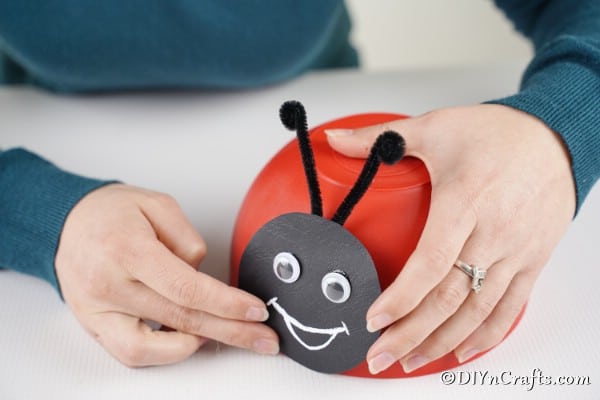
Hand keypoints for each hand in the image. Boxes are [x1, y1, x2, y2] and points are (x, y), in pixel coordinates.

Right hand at [55, 184, 277, 366]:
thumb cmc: (112, 211)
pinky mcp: (95, 325)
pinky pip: (131, 353)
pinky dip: (165, 352)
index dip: (226, 303)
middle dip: (231, 331)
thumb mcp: (157, 204)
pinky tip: (191, 341)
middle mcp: (110, 285)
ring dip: (202, 345)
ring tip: (234, 338)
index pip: (186, 288)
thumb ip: (187, 239)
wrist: (67, 223)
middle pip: (180, 318)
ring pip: (156, 345)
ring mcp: (99, 310)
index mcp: (128, 250)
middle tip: (264, 339)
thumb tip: (205, 276)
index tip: (255, 310)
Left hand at [326, 104, 575, 373]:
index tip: (374, 318)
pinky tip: (462, 350)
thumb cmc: (494, 132)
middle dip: (412, 333)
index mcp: (465, 201)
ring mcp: (516, 250)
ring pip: (478, 310)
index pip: (431, 262)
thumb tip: (333, 139)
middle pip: (450, 297)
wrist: (555, 137)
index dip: (402, 297)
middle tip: (381, 355)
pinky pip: (512, 306)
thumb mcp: (433, 127)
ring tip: (411, 360)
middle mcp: (493, 232)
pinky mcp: (532, 259)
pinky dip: (487, 334)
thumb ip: (379, 138)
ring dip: (442, 340)